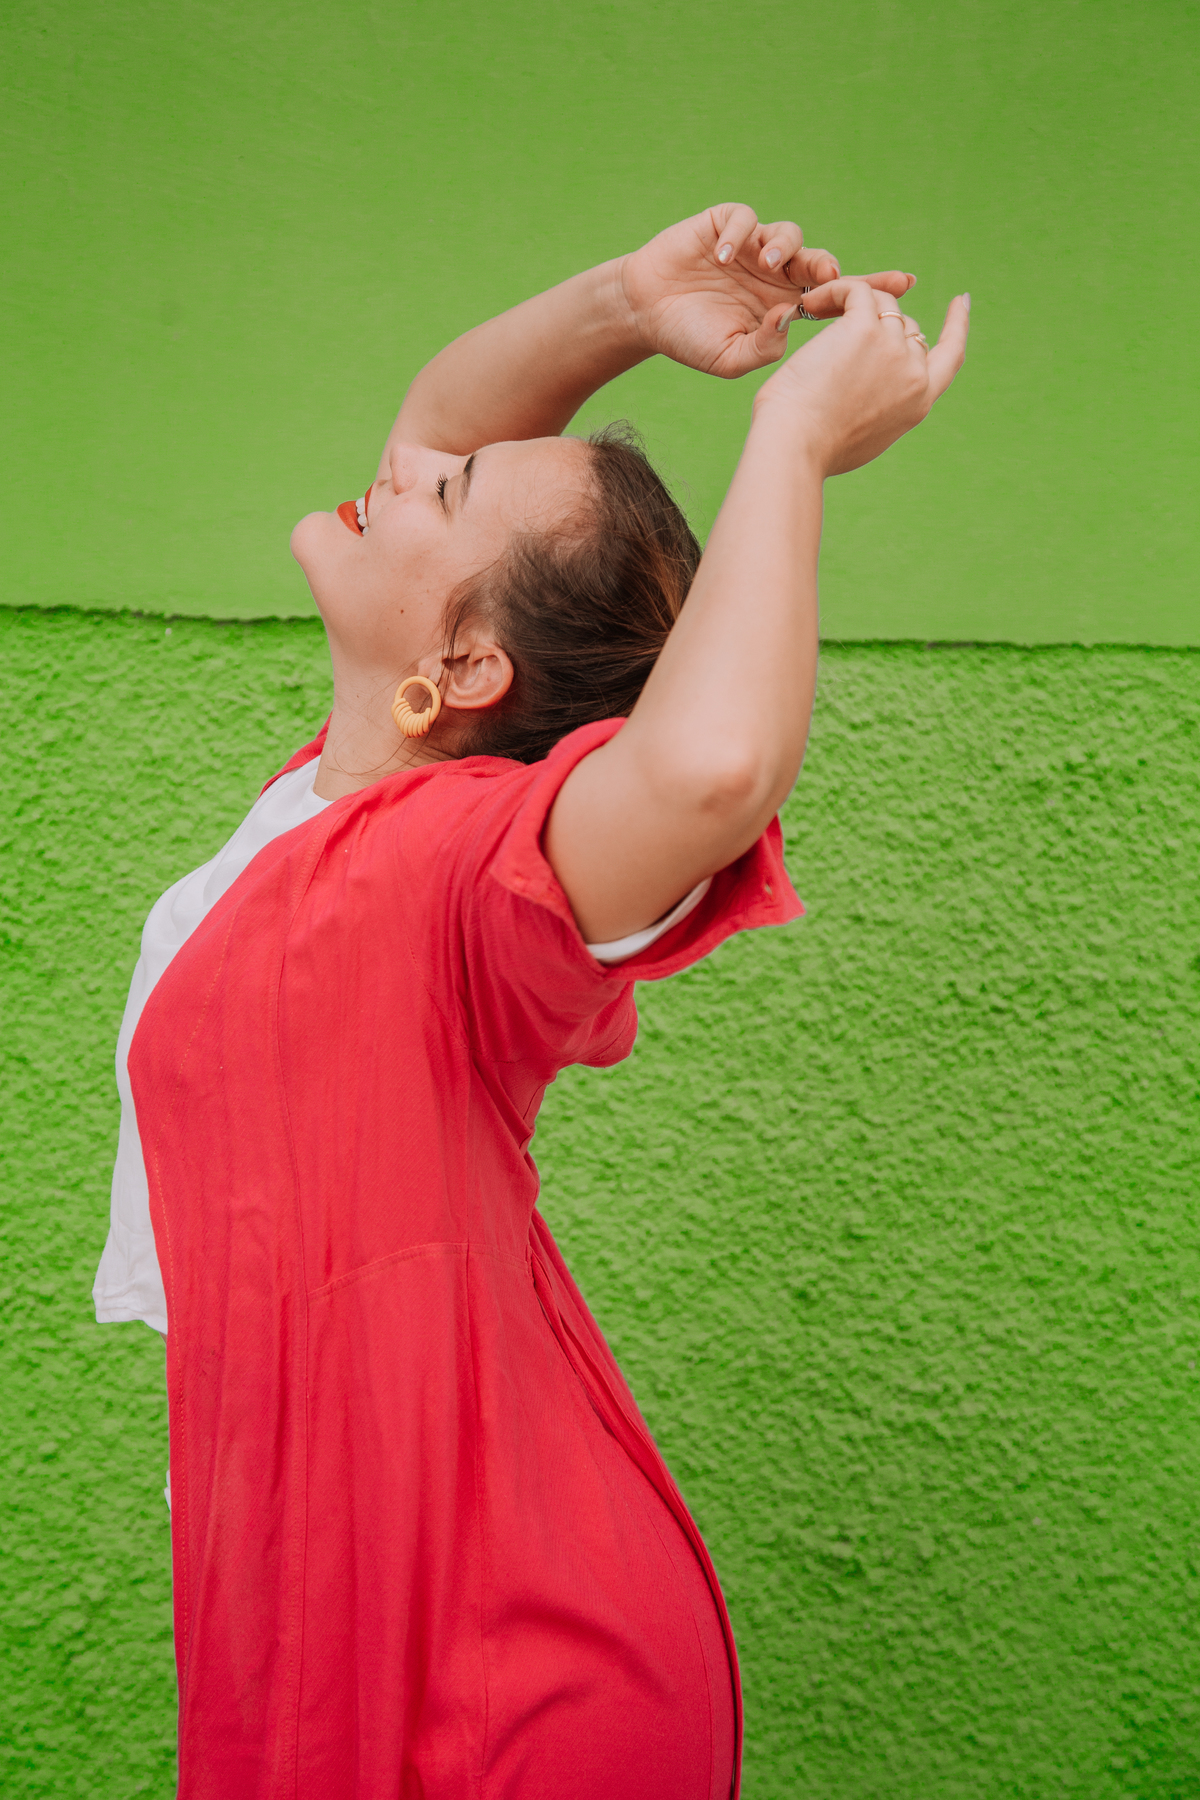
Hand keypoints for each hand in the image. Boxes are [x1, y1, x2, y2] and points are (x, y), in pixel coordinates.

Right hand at [619, 203, 915, 379]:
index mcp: (784, 307)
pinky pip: (745, 219)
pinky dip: (739, 234)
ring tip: (765, 264)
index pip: (836, 298)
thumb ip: (765, 347)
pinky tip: (722, 257)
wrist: (643, 316)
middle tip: (827, 277)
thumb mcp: (731, 358)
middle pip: (819, 262)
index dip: (870, 287)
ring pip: (788, 235)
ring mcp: (752, 248)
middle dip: (828, 267)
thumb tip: (793, 320)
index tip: (906, 283)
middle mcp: (775, 275)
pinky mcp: (724, 226)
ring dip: (783, 248)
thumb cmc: (689, 340)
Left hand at [754, 279, 969, 474]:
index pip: (950, 356)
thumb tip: (874, 397)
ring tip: (812, 310)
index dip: (957, 325)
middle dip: (875, 322)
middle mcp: (913, 374)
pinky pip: (857, 291)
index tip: (959, 301)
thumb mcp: (862, 439)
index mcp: (918, 403)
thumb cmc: (812, 450)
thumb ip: (880, 411)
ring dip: (850, 301)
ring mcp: (893, 350)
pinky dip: (835, 290)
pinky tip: (811, 302)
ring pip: (882, 304)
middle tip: (831, 323)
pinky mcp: (865, 329)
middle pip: (907, 327)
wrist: (795, 448)